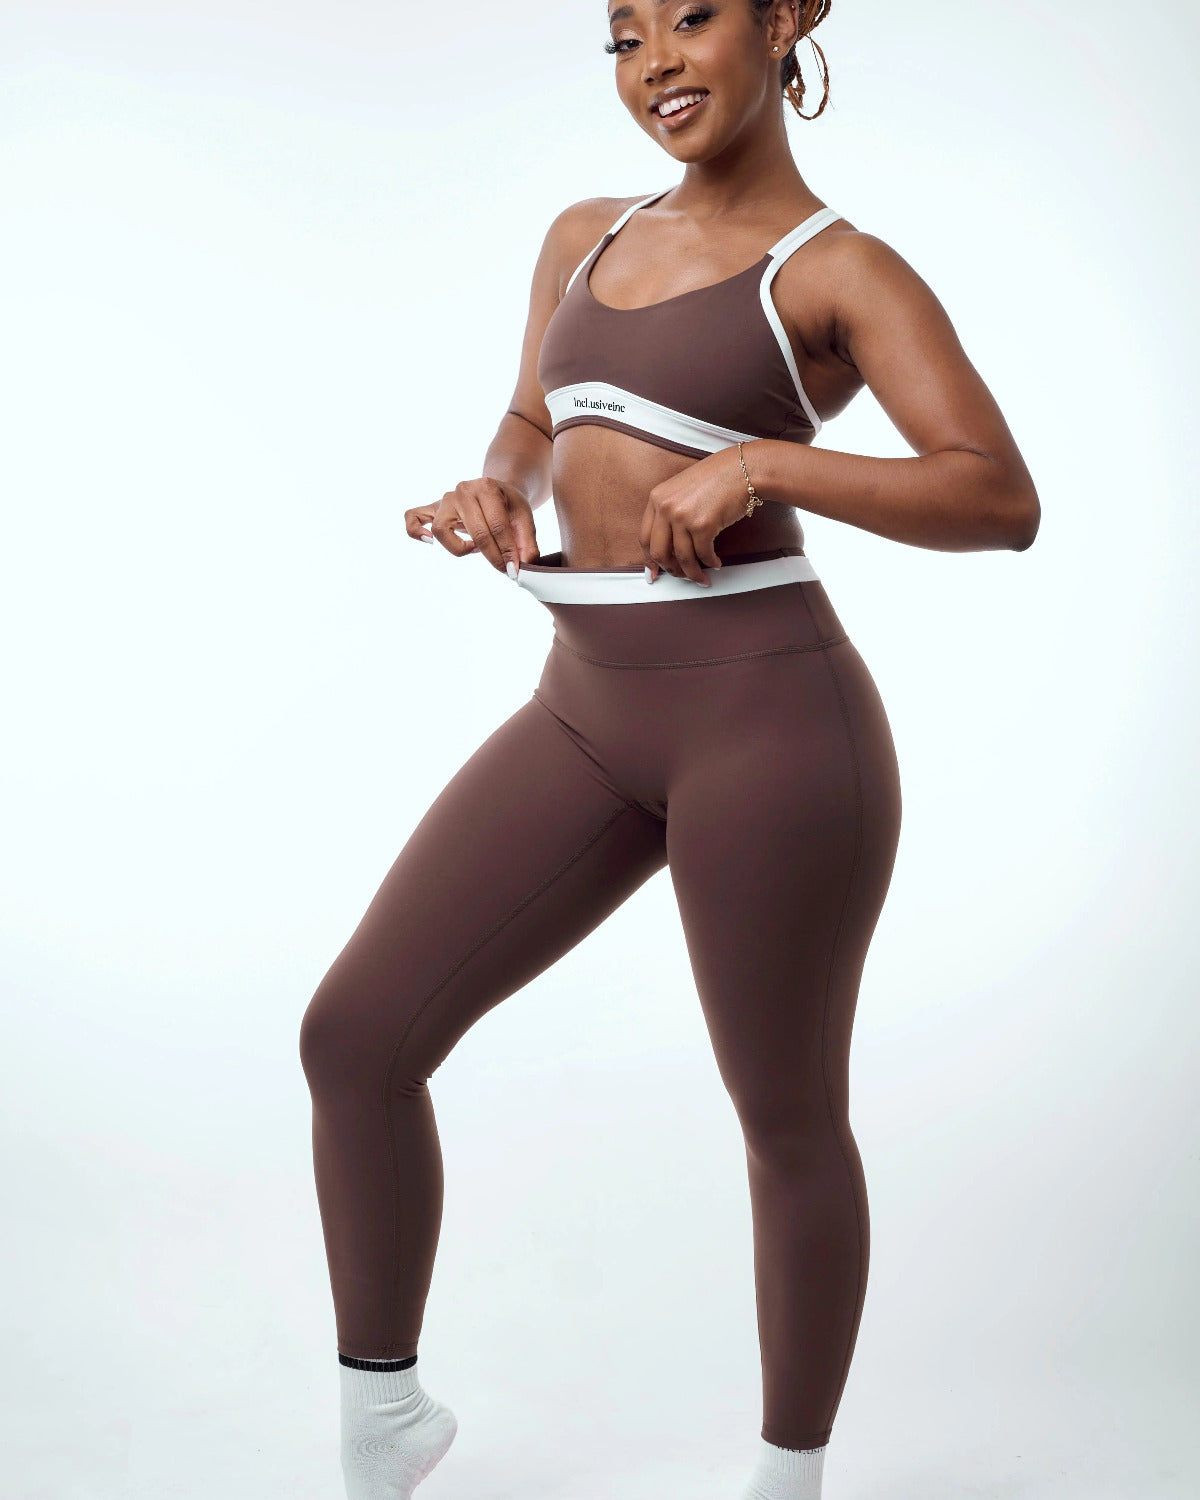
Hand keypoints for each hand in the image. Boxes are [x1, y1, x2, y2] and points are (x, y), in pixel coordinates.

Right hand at [405, 479, 539, 573]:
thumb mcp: (524, 517)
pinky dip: (415, 531)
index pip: (497, 526)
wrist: (495, 490)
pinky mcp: (431, 508)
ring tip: (474, 548)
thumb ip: (526, 542)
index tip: (515, 570)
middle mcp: (462, 491)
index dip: (507, 552)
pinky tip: (429, 543)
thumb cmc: (508, 505)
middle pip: (475, 530)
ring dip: (458, 547)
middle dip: (492, 555)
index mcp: (487, 487)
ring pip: (441, 529)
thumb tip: (524, 566)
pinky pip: (413, 517)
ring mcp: (444, 499)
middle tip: (503, 569)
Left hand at [640, 445, 756, 583]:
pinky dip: (710, 563)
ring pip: (682, 558)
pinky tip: (716, 563)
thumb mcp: (681, 490)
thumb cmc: (717, 478)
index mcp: (657, 498)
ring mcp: (683, 516)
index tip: (654, 571)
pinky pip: (703, 554)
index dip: (649, 559)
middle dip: (671, 569)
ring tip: (702, 578)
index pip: (644, 537)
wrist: (742, 469)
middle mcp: (665, 507)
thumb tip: (666, 546)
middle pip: (659, 552)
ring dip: (693, 573)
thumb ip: (669, 513)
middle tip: (681, 576)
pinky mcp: (703, 525)